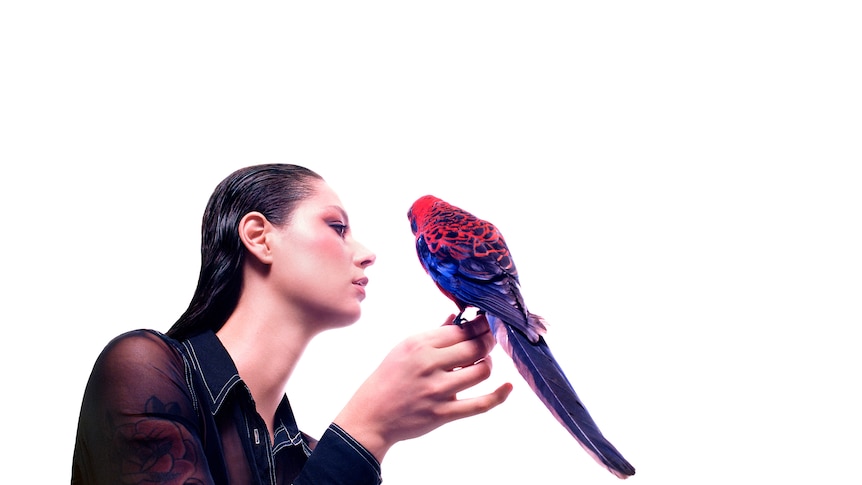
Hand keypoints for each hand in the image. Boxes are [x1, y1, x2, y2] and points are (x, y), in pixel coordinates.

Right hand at [333, 313, 512, 461]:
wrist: (371, 415)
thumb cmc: (387, 379)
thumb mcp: (404, 349)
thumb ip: (433, 335)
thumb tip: (457, 319)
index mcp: (419, 344)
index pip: (461, 329)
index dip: (480, 325)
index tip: (488, 322)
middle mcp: (430, 364)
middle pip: (476, 347)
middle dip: (489, 341)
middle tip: (491, 340)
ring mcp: (438, 390)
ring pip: (481, 371)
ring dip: (487, 364)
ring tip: (482, 362)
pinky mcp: (444, 413)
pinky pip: (481, 403)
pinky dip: (499, 395)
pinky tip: (508, 387)